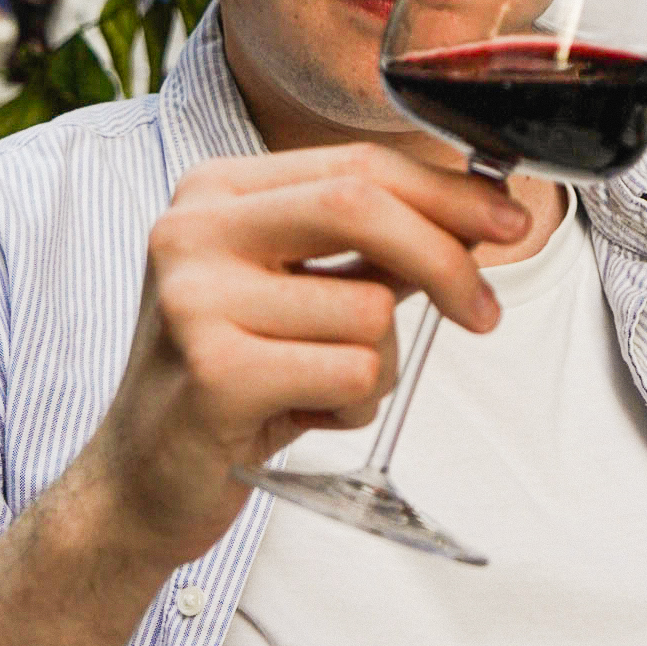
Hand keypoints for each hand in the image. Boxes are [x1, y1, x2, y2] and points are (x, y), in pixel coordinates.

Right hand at [76, 143, 527, 572]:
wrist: (139, 481)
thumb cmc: (230, 379)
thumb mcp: (293, 291)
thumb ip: (369, 247)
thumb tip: (479, 218)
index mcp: (215, 192)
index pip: (355, 164)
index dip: (446, 192)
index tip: (507, 222)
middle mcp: (193, 230)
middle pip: (362, 206)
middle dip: (446, 258)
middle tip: (483, 311)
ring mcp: (195, 299)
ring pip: (369, 311)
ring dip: (379, 365)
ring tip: (320, 387)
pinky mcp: (214, 373)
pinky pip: (353, 374)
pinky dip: (353, 406)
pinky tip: (302, 416)